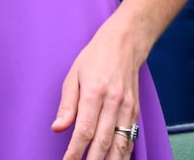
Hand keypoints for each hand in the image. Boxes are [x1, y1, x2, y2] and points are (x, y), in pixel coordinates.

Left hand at [51, 23, 144, 159]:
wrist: (125, 44)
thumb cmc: (94, 58)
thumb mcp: (73, 75)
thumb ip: (66, 105)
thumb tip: (58, 128)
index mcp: (94, 92)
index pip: (84, 130)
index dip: (75, 151)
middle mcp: (114, 102)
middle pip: (103, 141)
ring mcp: (127, 108)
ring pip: (120, 144)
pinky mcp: (136, 111)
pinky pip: (130, 138)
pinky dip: (124, 154)